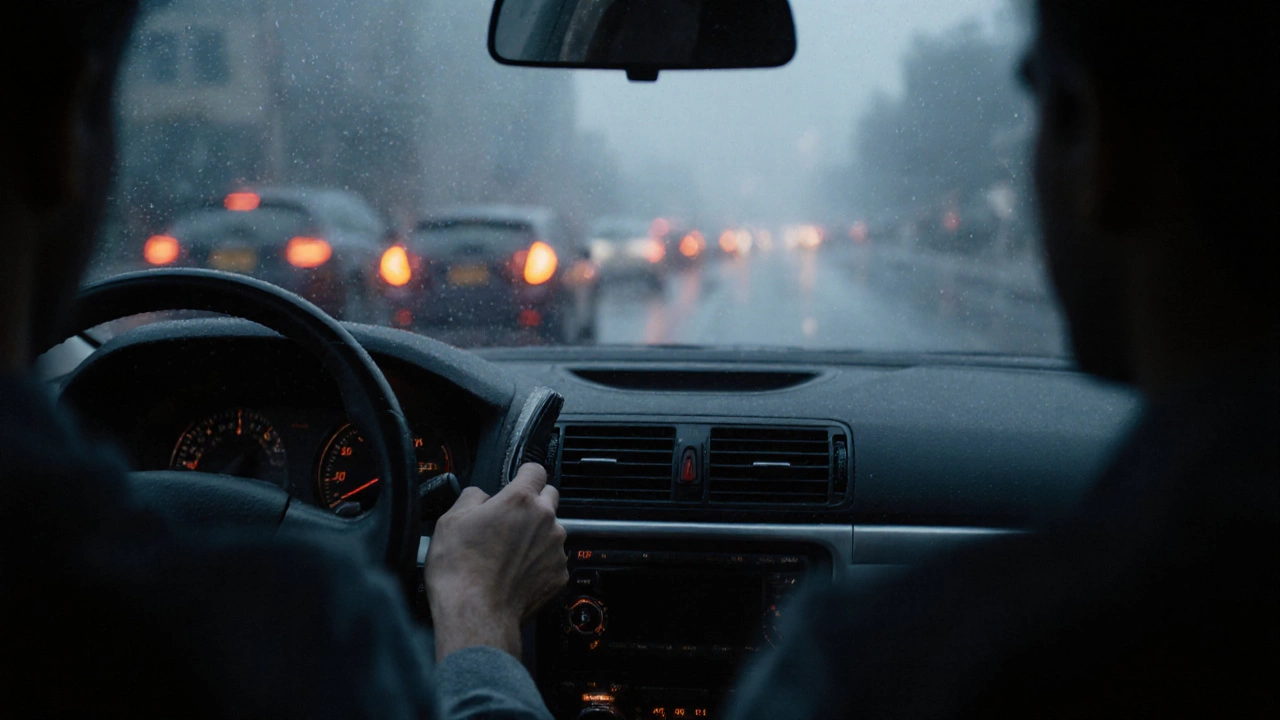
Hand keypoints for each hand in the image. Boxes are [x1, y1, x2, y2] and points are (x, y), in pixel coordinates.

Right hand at [425, 463, 567, 660]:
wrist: (474, 615)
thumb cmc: (459, 569)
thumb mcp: (451, 520)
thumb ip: (472, 498)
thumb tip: (482, 497)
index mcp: (520, 500)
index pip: (535, 470)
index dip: (525, 473)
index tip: (520, 478)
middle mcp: (545, 520)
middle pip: (550, 497)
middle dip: (533, 502)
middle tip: (510, 518)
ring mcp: (555, 549)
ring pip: (551, 531)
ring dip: (535, 535)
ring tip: (507, 554)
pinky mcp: (559, 575)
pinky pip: (552, 559)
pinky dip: (538, 563)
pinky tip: (515, 574)